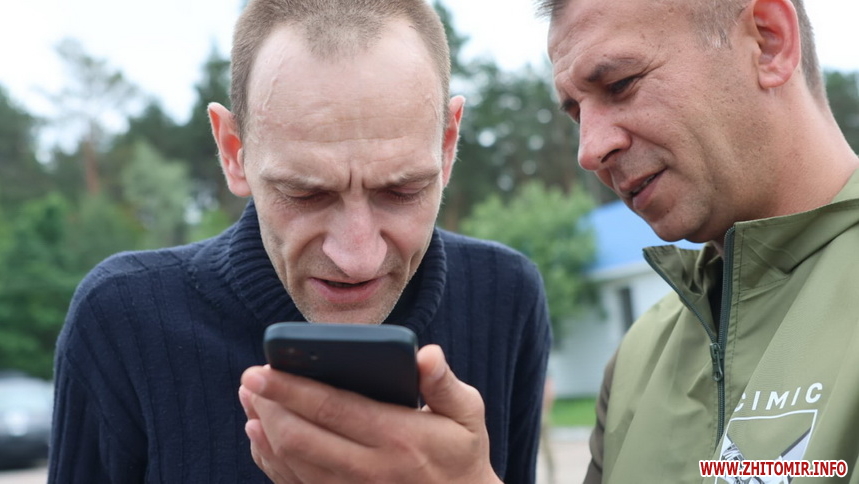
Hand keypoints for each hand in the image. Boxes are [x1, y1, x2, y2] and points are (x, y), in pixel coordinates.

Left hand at [238, 344, 501, 483]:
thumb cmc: (461, 453)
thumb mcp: (467, 415)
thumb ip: (443, 383)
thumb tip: (425, 354)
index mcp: (399, 437)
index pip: (333, 409)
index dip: (292, 389)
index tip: (262, 370)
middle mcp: (370, 469)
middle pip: (301, 438)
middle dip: (268, 407)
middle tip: (248, 380)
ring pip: (292, 462)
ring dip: (264, 429)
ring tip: (250, 400)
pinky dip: (270, 459)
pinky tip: (259, 434)